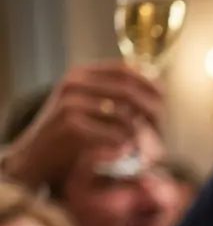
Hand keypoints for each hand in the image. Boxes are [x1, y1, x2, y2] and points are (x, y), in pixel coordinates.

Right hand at [1, 61, 162, 188]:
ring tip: (144, 146)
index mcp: (81, 73)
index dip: (149, 84)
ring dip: (141, 135)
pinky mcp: (71, 125)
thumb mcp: (87, 105)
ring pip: (126, 117)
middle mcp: (75, 83)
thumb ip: (113, 94)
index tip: (164, 101)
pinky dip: (126, 146)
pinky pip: (115, 135)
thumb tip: (158, 87)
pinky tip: (125, 153)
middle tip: (161, 131)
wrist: (35, 155)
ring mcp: (71, 102)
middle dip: (151, 113)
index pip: (125, 71)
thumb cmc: (68, 132)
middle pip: (130, 93)